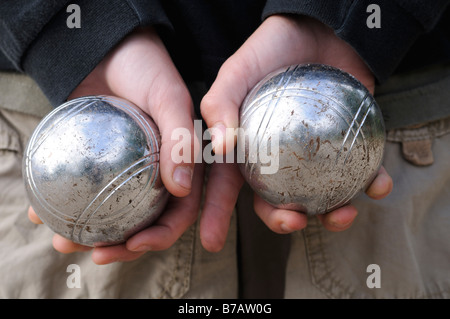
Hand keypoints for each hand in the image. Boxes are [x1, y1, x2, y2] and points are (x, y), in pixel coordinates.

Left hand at [28, 27, 201, 263]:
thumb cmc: (146, 66)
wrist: (107, 47)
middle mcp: (157, 172)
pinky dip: (65, 204)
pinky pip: (84, 190)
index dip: (166, 233)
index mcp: (183, 165)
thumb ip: (180, 137)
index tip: (138, 243)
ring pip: (115, 213)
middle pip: (147, 221)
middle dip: (126, 245)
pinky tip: (42, 214)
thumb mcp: (169, 95)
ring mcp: (126, 170)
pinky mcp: (98, 163)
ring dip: (92, 234)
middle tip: (98, 254)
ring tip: (64, 242)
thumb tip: (182, 190)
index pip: (182, 209)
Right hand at [200, 14, 392, 244]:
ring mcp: (314, 157)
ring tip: (342, 214)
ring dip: (331, 215)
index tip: (210, 242)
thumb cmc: (269, 52)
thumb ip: (220, 106)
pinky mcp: (348, 147)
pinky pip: (360, 173)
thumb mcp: (235, 72)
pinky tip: (376, 185)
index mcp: (247, 150)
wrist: (318, 29)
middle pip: (275, 202)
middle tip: (293, 222)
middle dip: (282, 222)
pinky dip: (371, 184)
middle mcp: (278, 160)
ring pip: (319, 197)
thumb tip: (221, 148)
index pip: (226, 187)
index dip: (216, 215)